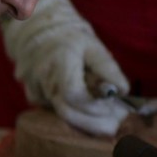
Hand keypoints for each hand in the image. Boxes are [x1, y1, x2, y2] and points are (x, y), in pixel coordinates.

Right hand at [2, 0, 130, 135]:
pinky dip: (75, 113)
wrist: (37, 33)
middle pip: (67, 113)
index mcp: (59, 59)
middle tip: (117, 122)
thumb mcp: (93, 46)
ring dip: (88, 121)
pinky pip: (56, 112)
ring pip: (63, 115)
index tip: (111, 106)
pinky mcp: (34, 98)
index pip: (73, 93)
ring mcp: (35, 89)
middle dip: (94, 123)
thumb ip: (107, 68)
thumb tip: (122, 91)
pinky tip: (84, 104)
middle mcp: (43, 77)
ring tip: (108, 116)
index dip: (93, 106)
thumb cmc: (71, 40)